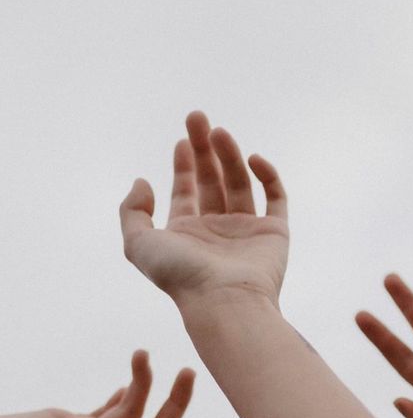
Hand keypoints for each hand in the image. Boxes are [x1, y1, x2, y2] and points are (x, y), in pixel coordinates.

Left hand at [120, 111, 288, 309]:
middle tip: (198, 118)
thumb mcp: (138, 244)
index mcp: (188, 233)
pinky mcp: (275, 232)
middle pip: (212, 180)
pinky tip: (254, 159)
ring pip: (240, 183)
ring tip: (220, 132)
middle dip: (205, 149)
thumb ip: (133, 211)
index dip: (184, 164)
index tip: (182, 140)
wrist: (225, 300)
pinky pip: (276, 197)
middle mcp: (217, 230)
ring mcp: (247, 230)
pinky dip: (268, 176)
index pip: (186, 191)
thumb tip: (143, 182)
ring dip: (230, 155)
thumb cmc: (182, 276)